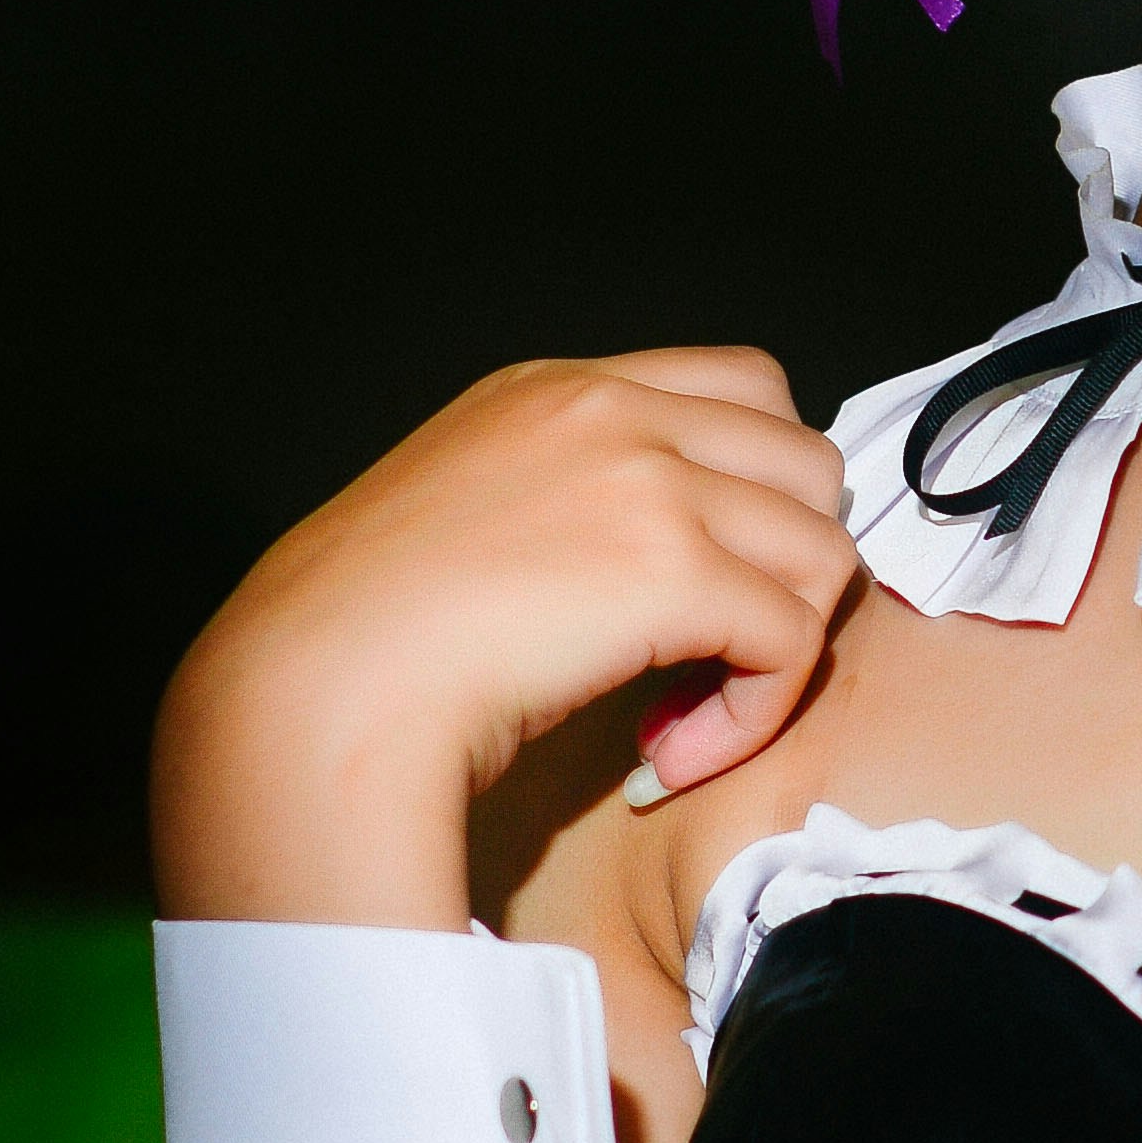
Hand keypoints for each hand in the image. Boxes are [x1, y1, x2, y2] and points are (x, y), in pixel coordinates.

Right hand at [156, 347, 859, 919]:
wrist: (320, 688)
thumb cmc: (368, 634)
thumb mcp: (470, 507)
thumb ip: (570, 499)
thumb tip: (659, 569)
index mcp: (559, 388)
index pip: (748, 388)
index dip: (761, 490)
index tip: (710, 580)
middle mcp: (613, 411)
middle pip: (808, 463)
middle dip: (787, 566)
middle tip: (713, 652)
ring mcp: (649, 481)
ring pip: (822, 550)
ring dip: (777, 649)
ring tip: (687, 716)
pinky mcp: (673, 569)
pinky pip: (791, 641)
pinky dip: (756, 715)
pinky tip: (670, 754)